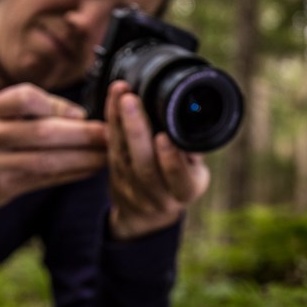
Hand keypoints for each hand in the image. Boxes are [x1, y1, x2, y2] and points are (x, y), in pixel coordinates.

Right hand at [0, 83, 106, 213]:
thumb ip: (31, 108)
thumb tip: (78, 113)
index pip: (24, 98)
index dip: (56, 105)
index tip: (81, 113)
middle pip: (41, 133)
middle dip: (82, 135)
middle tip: (109, 134)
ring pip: (45, 162)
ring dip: (82, 159)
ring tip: (107, 155)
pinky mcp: (1, 189)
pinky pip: (43, 181)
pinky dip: (71, 175)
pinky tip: (90, 169)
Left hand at [104, 81, 210, 238]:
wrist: (149, 214)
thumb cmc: (179, 181)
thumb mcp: (195, 171)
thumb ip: (193, 151)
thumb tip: (192, 123)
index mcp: (185, 192)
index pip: (179, 179)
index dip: (171, 160)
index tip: (164, 136)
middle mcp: (158, 196)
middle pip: (144, 166)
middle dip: (136, 131)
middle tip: (131, 100)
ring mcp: (133, 190)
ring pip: (123, 155)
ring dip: (119, 120)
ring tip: (121, 92)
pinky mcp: (114, 178)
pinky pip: (111, 148)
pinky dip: (111, 121)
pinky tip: (113, 99)